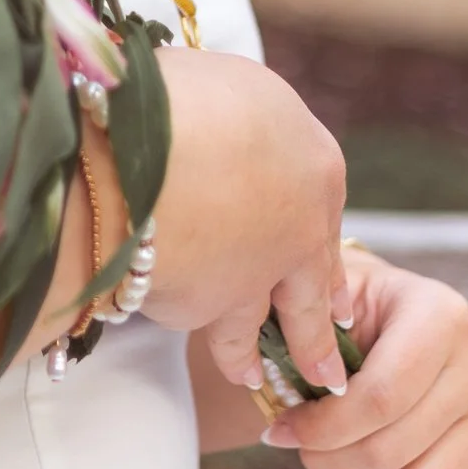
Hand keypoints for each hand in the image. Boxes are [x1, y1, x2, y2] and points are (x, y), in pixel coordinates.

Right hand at [143, 46, 348, 403]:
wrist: (141, 148)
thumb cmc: (177, 96)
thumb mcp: (232, 88)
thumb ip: (245, 124)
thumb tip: (230, 127)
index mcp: (316, 164)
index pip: (322, 215)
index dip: (316, 246)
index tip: (325, 280)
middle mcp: (300, 228)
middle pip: (312, 290)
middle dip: (316, 332)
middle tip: (327, 370)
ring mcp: (255, 276)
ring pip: (257, 329)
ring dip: (253, 357)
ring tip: (251, 380)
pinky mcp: (207, 308)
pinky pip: (197, 322)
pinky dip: (193, 333)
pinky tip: (190, 342)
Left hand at [259, 246, 467, 468]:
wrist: (395, 317)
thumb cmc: (351, 312)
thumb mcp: (324, 304)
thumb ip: (307, 343)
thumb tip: (285, 407)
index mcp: (439, 313)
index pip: (380, 397)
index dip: (324, 429)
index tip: (282, 432)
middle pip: (396, 449)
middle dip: (332, 463)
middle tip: (303, 455)